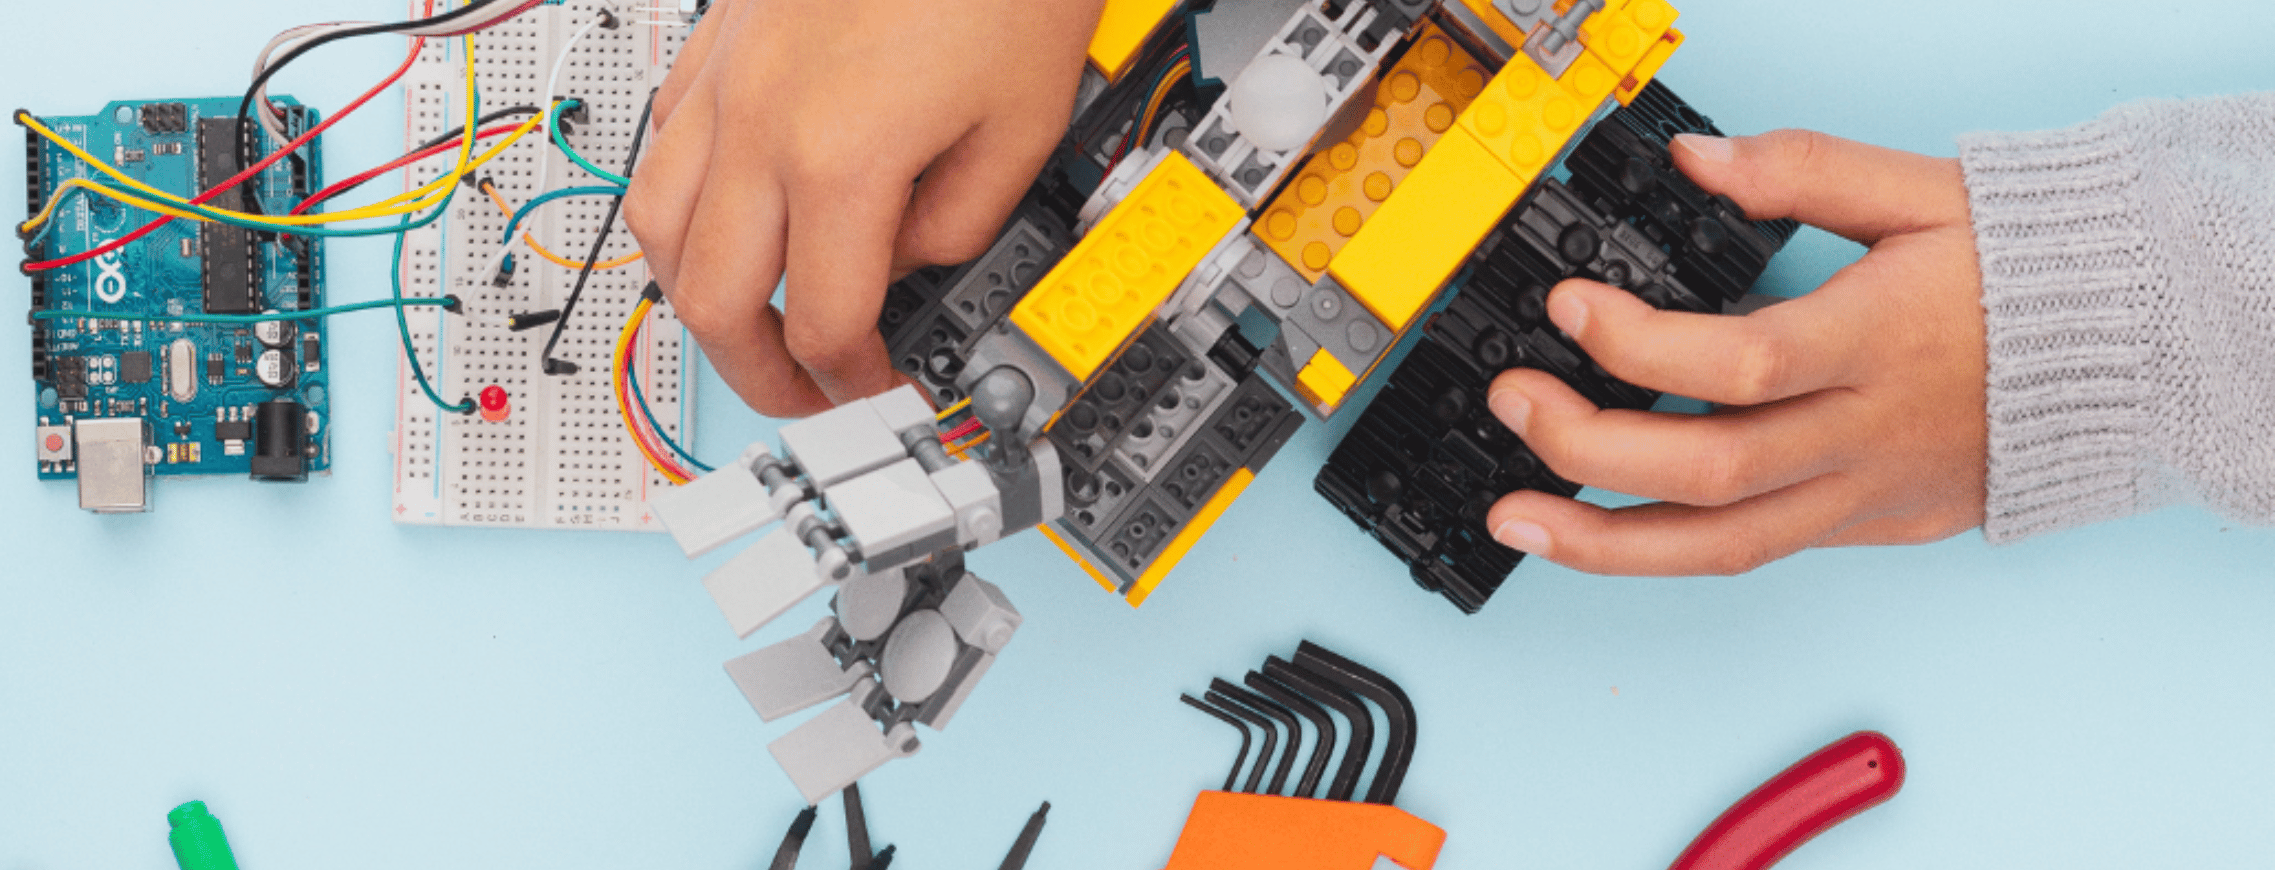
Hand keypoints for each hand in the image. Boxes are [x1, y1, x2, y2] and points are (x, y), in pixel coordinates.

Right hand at [625, 0, 1104, 415]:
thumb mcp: (1027, 122)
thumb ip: (961, 224)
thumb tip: (911, 263)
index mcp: (840, 156)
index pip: (821, 320)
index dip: (853, 381)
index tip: (879, 391)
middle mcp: (760, 123)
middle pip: (708, 297)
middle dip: (755, 372)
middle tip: (804, 394)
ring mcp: (721, 77)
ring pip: (653, 226)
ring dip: (696, 296)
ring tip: (750, 322)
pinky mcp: (711, 38)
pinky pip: (659, 147)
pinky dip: (680, 207)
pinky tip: (724, 216)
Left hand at [1484, 130, 1987, 574]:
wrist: (2144, 357)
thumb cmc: (2037, 273)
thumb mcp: (1926, 192)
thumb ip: (1802, 170)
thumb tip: (1697, 159)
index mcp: (1881, 340)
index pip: (1740, 365)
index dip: (1637, 345)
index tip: (1568, 309)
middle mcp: (1868, 433)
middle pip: (1710, 469)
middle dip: (1587, 443)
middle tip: (1513, 402)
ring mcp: (1867, 493)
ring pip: (1721, 546)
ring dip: (1602, 541)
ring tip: (1514, 517)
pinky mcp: (1869, 526)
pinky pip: (1755, 552)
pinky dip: (1666, 548)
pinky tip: (1600, 531)